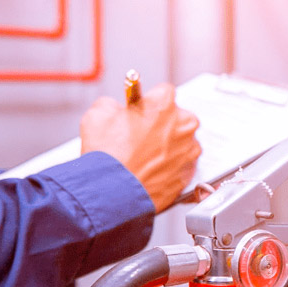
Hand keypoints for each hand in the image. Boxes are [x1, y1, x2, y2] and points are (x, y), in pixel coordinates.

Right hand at [80, 83, 200, 212]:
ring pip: (181, 143)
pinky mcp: (187, 175)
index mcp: (165, 104)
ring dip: (167, 147)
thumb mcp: (98, 113)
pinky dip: (168, 167)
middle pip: (176, 118)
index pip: (163, 92)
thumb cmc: (107, 156)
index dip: (149, 102)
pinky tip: (149, 171)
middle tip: (140, 135)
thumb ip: (113, 104)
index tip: (142, 110)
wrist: (111, 194)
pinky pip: (180, 166)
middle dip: (161, 124)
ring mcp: (188, 152)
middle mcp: (183, 126)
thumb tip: (117, 108)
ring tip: (142, 157)